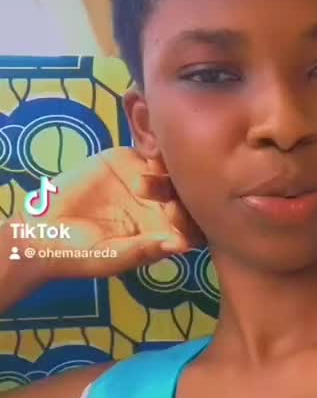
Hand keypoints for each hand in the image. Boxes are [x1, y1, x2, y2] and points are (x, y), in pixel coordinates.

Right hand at [13, 147, 205, 280]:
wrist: (43, 233)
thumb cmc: (80, 256)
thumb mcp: (112, 257)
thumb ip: (145, 250)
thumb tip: (182, 246)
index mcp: (165, 231)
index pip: (193, 220)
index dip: (190, 215)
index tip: (172, 212)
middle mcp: (161, 205)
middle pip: (186, 189)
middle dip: (176, 187)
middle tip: (148, 191)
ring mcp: (146, 180)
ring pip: (170, 165)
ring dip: (163, 164)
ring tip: (142, 172)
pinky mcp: (127, 159)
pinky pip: (146, 146)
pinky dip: (149, 140)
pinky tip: (141, 142)